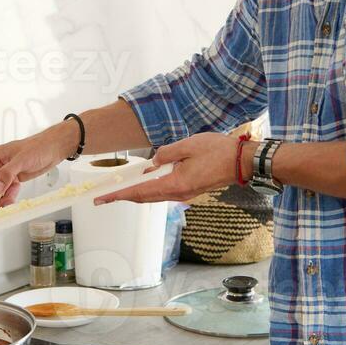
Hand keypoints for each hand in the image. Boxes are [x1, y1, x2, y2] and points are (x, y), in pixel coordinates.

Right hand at [0, 127, 73, 205]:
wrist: (52, 149)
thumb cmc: (38, 147)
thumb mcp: (22, 160)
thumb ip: (7, 174)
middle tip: (3, 202)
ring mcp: (2, 173)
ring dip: (1, 198)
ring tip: (12, 197)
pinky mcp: (11, 179)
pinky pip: (4, 192)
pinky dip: (8, 196)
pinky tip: (16, 191)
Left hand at [94, 133, 242, 203]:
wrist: (241, 162)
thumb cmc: (218, 151)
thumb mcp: (187, 145)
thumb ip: (166, 153)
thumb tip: (153, 161)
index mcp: (175, 184)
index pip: (140, 192)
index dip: (119, 195)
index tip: (103, 199)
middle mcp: (178, 194)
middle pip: (145, 198)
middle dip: (123, 196)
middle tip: (104, 197)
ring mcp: (185, 194)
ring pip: (154, 196)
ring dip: (137, 193)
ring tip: (120, 189)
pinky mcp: (190, 190)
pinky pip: (164, 192)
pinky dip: (150, 189)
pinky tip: (146, 180)